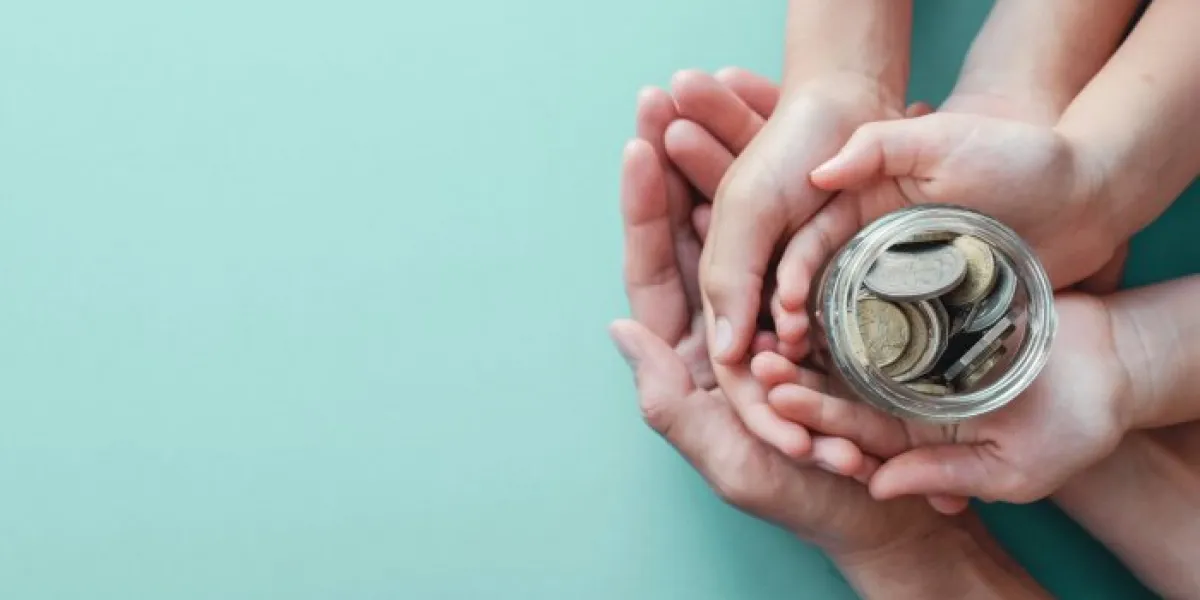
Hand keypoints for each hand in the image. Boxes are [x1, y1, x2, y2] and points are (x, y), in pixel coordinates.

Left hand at [611, 108, 946, 556]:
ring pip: (741, 221)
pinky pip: (796, 233)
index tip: (639, 148)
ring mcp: (774, 305)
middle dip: (681, 164)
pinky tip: (780, 140)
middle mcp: (727, 323)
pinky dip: (787, 185)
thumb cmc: (806, 499)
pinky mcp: (823, 298)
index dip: (644, 210)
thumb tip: (621, 329)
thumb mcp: (732, 462)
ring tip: (718, 93)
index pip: (655, 271)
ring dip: (727, 158)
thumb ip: (669, 404)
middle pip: (692, 231)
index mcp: (693, 358)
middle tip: (670, 96)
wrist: (892, 509)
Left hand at [754, 292, 1130, 503]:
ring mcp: (913, 351)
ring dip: (811, 330)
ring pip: (849, 341)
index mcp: (912, 435)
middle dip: (796, 371)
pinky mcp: (928, 309)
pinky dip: (849, 292)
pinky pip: (880, 301)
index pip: (852, 428)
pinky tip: (815, 276)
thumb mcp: (1014, 467)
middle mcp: (901, 394)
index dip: (814, 413)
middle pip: (838, 383)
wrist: (1114, 365)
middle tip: (756, 354)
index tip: (776, 395)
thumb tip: (878, 486)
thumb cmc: (1073, 425)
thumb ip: (946, 475)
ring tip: (773, 312)